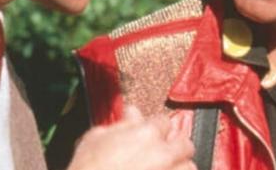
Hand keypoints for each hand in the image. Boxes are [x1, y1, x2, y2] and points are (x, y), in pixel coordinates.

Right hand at [66, 105, 196, 169]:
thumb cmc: (86, 168)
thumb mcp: (95, 139)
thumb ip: (120, 124)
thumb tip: (132, 112)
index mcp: (146, 134)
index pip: (164, 121)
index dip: (157, 128)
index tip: (152, 134)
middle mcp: (163, 154)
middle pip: (185, 144)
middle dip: (176, 146)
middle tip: (165, 153)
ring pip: (189, 167)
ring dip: (181, 167)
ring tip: (167, 169)